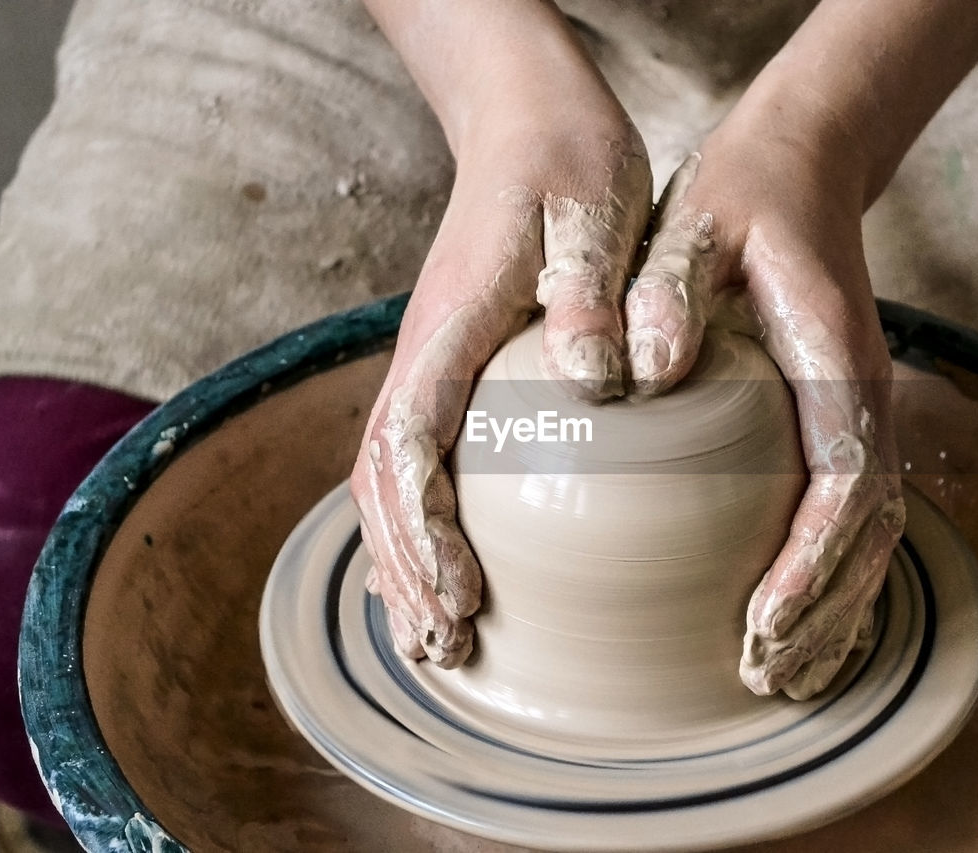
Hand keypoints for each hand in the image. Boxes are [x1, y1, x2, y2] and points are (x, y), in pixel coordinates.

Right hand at [352, 1, 651, 665]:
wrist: (532, 122)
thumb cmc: (567, 164)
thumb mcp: (593, 214)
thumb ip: (586, 294)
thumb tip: (594, 384)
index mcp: (451, 327)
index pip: (411, 445)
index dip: (426, 532)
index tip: (462, 600)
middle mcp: (427, 353)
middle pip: (383, 480)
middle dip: (406, 570)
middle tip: (446, 649)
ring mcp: (436, 362)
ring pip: (392, 477)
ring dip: (405, 560)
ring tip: (437, 638)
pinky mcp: (459, 367)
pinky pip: (421, 457)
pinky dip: (422, 523)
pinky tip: (450, 567)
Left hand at [626, 115, 903, 701]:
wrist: (800, 167)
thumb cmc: (740, 198)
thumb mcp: (692, 223)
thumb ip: (668, 290)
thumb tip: (644, 373)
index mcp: (832, 359)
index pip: (843, 482)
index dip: (810, 562)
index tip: (763, 623)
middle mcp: (862, 395)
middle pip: (870, 530)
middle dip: (826, 612)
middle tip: (769, 679)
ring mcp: (860, 409)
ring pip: (872, 533)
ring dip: (838, 610)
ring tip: (789, 678)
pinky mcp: (841, 417)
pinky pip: (855, 514)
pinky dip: (835, 579)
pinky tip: (802, 624)